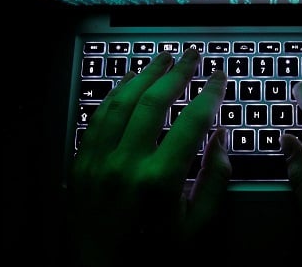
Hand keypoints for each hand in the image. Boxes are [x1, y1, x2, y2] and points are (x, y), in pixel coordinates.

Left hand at [67, 49, 229, 266]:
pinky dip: (114, 95)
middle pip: (153, 102)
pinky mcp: (80, 165)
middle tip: (192, 54)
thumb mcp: (197, 227)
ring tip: (162, 59)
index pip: (192, 122)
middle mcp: (125, 165)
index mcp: (159, 181)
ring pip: (120, 103)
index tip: (219, 77)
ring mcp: (97, 162)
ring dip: (143, 75)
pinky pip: (96, 118)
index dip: (209, 94)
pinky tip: (127, 81)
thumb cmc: (156, 257)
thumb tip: (222, 137)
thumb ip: (215, 179)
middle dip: (177, 73)